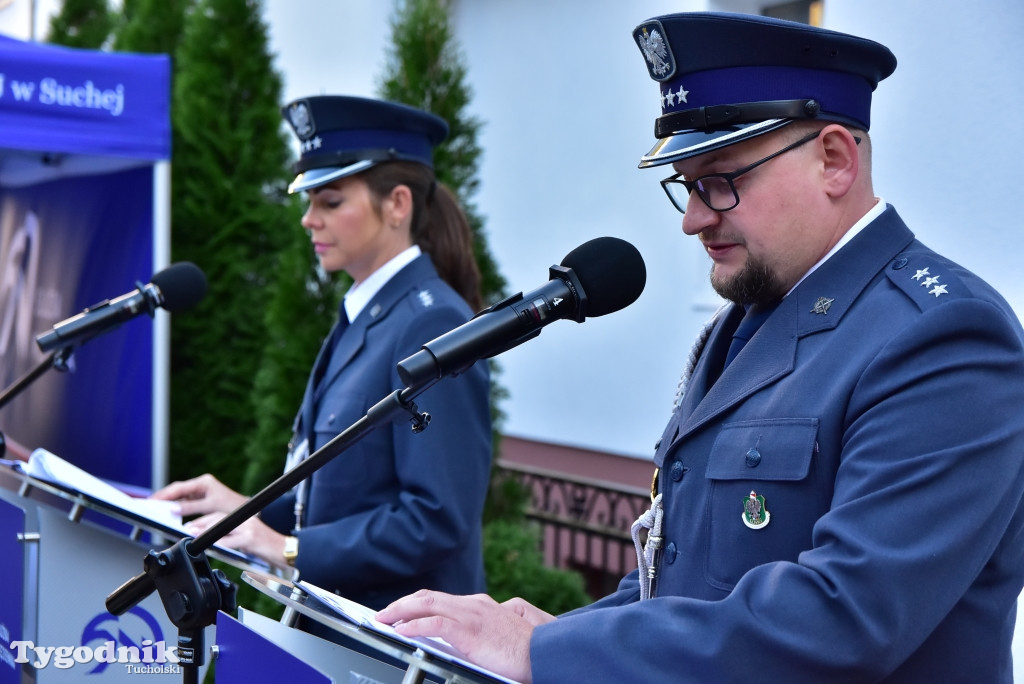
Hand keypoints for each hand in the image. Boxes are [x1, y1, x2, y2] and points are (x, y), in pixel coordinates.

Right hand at [150, 473, 246, 516]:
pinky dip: (175, 506)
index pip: (179, 487)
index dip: (165, 494)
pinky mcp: (200, 498)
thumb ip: (191, 508)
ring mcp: (200, 491)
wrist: (246, 511)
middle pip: (177, 490)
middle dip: (163, 497)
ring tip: (154, 508)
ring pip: (179, 495)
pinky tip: (167, 511)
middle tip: (148, 504)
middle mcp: (200, 484)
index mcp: (204, 482)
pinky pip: (184, 501)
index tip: (152, 500)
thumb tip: (173, 509)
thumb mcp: (210, 507)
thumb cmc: (232, 507)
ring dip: (168, 501)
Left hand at [184, 512, 288, 568]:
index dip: (204, 520)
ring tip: (194, 536)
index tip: (191, 525)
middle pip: (219, 518)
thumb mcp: (249, 540)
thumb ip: (234, 538)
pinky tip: (211, 546)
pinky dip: (219, 543)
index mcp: (245, 518)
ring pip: (223, 527)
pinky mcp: (252, 539)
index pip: (221, 515)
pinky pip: (232, 541)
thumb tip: (215, 543)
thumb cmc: (268, 548)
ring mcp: (249, 528)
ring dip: (206, 532)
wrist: (287, 551)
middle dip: (201, 523)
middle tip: (188, 529)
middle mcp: (247, 520)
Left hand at [376, 590, 552, 682]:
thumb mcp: (504, 630)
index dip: (416, 603)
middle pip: (428, 597)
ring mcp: (471, 615)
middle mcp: (473, 604)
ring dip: (400, 611)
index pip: (440, 598)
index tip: (400, 611)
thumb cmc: (528, 649)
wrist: (544, 653)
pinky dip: (414, 626)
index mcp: (479, 605)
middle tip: (383, 614)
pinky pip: (435, 623)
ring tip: (384, 620)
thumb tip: (471, 630)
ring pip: (427, 605)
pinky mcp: (470, 631)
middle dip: (402, 604)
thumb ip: (485, 626)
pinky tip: (401, 632)